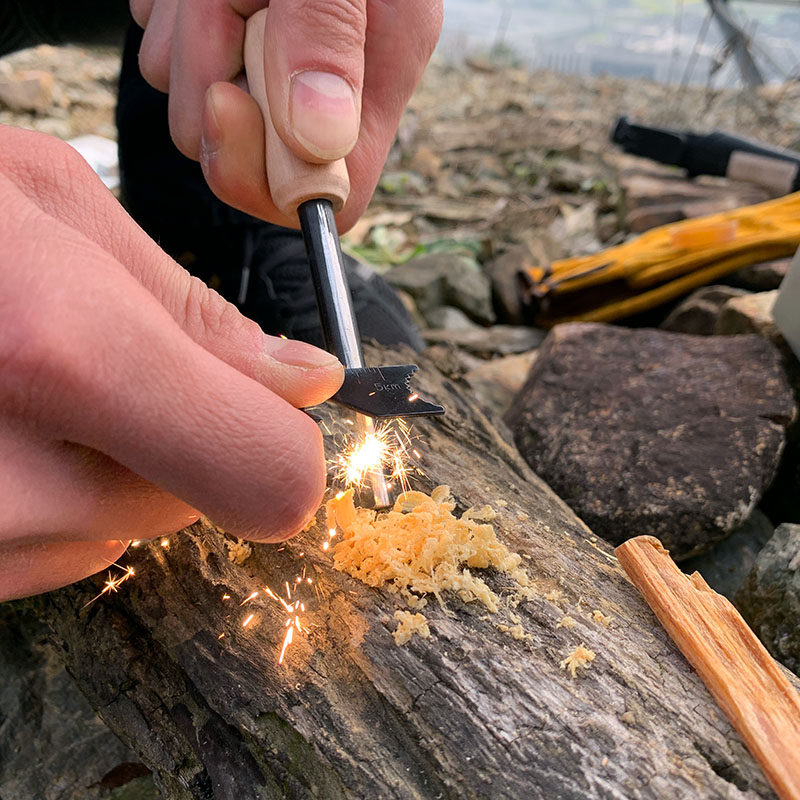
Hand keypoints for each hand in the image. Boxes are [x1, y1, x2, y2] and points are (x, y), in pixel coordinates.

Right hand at [0, 126, 342, 600]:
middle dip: (175, 433)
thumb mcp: (43, 203)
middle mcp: (7, 483)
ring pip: (122, 533)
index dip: (285, 442)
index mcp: (57, 353)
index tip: (273, 406)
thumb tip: (305, 380)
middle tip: (93, 359)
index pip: (269, 473)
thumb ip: (191, 309)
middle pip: (198, 500)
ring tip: (14, 381)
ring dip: (105, 464)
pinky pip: (50, 557)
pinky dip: (42, 498)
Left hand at [130, 0, 442, 230]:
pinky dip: (172, 19)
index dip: (273, 181)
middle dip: (216, 88)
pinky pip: (171, 65)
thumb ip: (329, 36)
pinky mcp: (223, 43)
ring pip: (197, 113)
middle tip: (227, 4)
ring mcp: (271, 67)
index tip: (233, 106)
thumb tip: (318, 142)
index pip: (330, 196)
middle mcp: (327, 87)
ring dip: (189, 44)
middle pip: (248, 160)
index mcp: (374, 80)